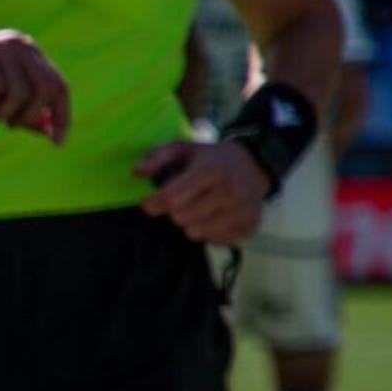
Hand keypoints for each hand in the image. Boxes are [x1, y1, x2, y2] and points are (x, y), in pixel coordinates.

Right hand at [0, 27, 70, 142]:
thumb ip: (24, 114)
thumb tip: (51, 132)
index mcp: (30, 54)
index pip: (59, 85)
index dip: (62, 115)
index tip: (58, 142)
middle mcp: (20, 45)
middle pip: (46, 88)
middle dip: (30, 116)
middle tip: (9, 125)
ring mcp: (1, 46)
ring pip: (19, 93)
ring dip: (0, 110)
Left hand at [134, 137, 272, 243]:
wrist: (255, 165)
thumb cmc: (211, 159)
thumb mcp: (184, 149)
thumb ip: (158, 157)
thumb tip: (136, 172)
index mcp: (211, 170)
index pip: (171, 198)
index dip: (153, 203)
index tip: (148, 203)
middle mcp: (229, 192)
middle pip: (181, 219)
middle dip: (175, 212)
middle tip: (182, 202)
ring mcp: (241, 211)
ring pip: (195, 234)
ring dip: (191, 224)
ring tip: (198, 209)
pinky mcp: (250, 226)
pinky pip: (215, 241)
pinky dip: (210, 232)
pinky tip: (214, 217)